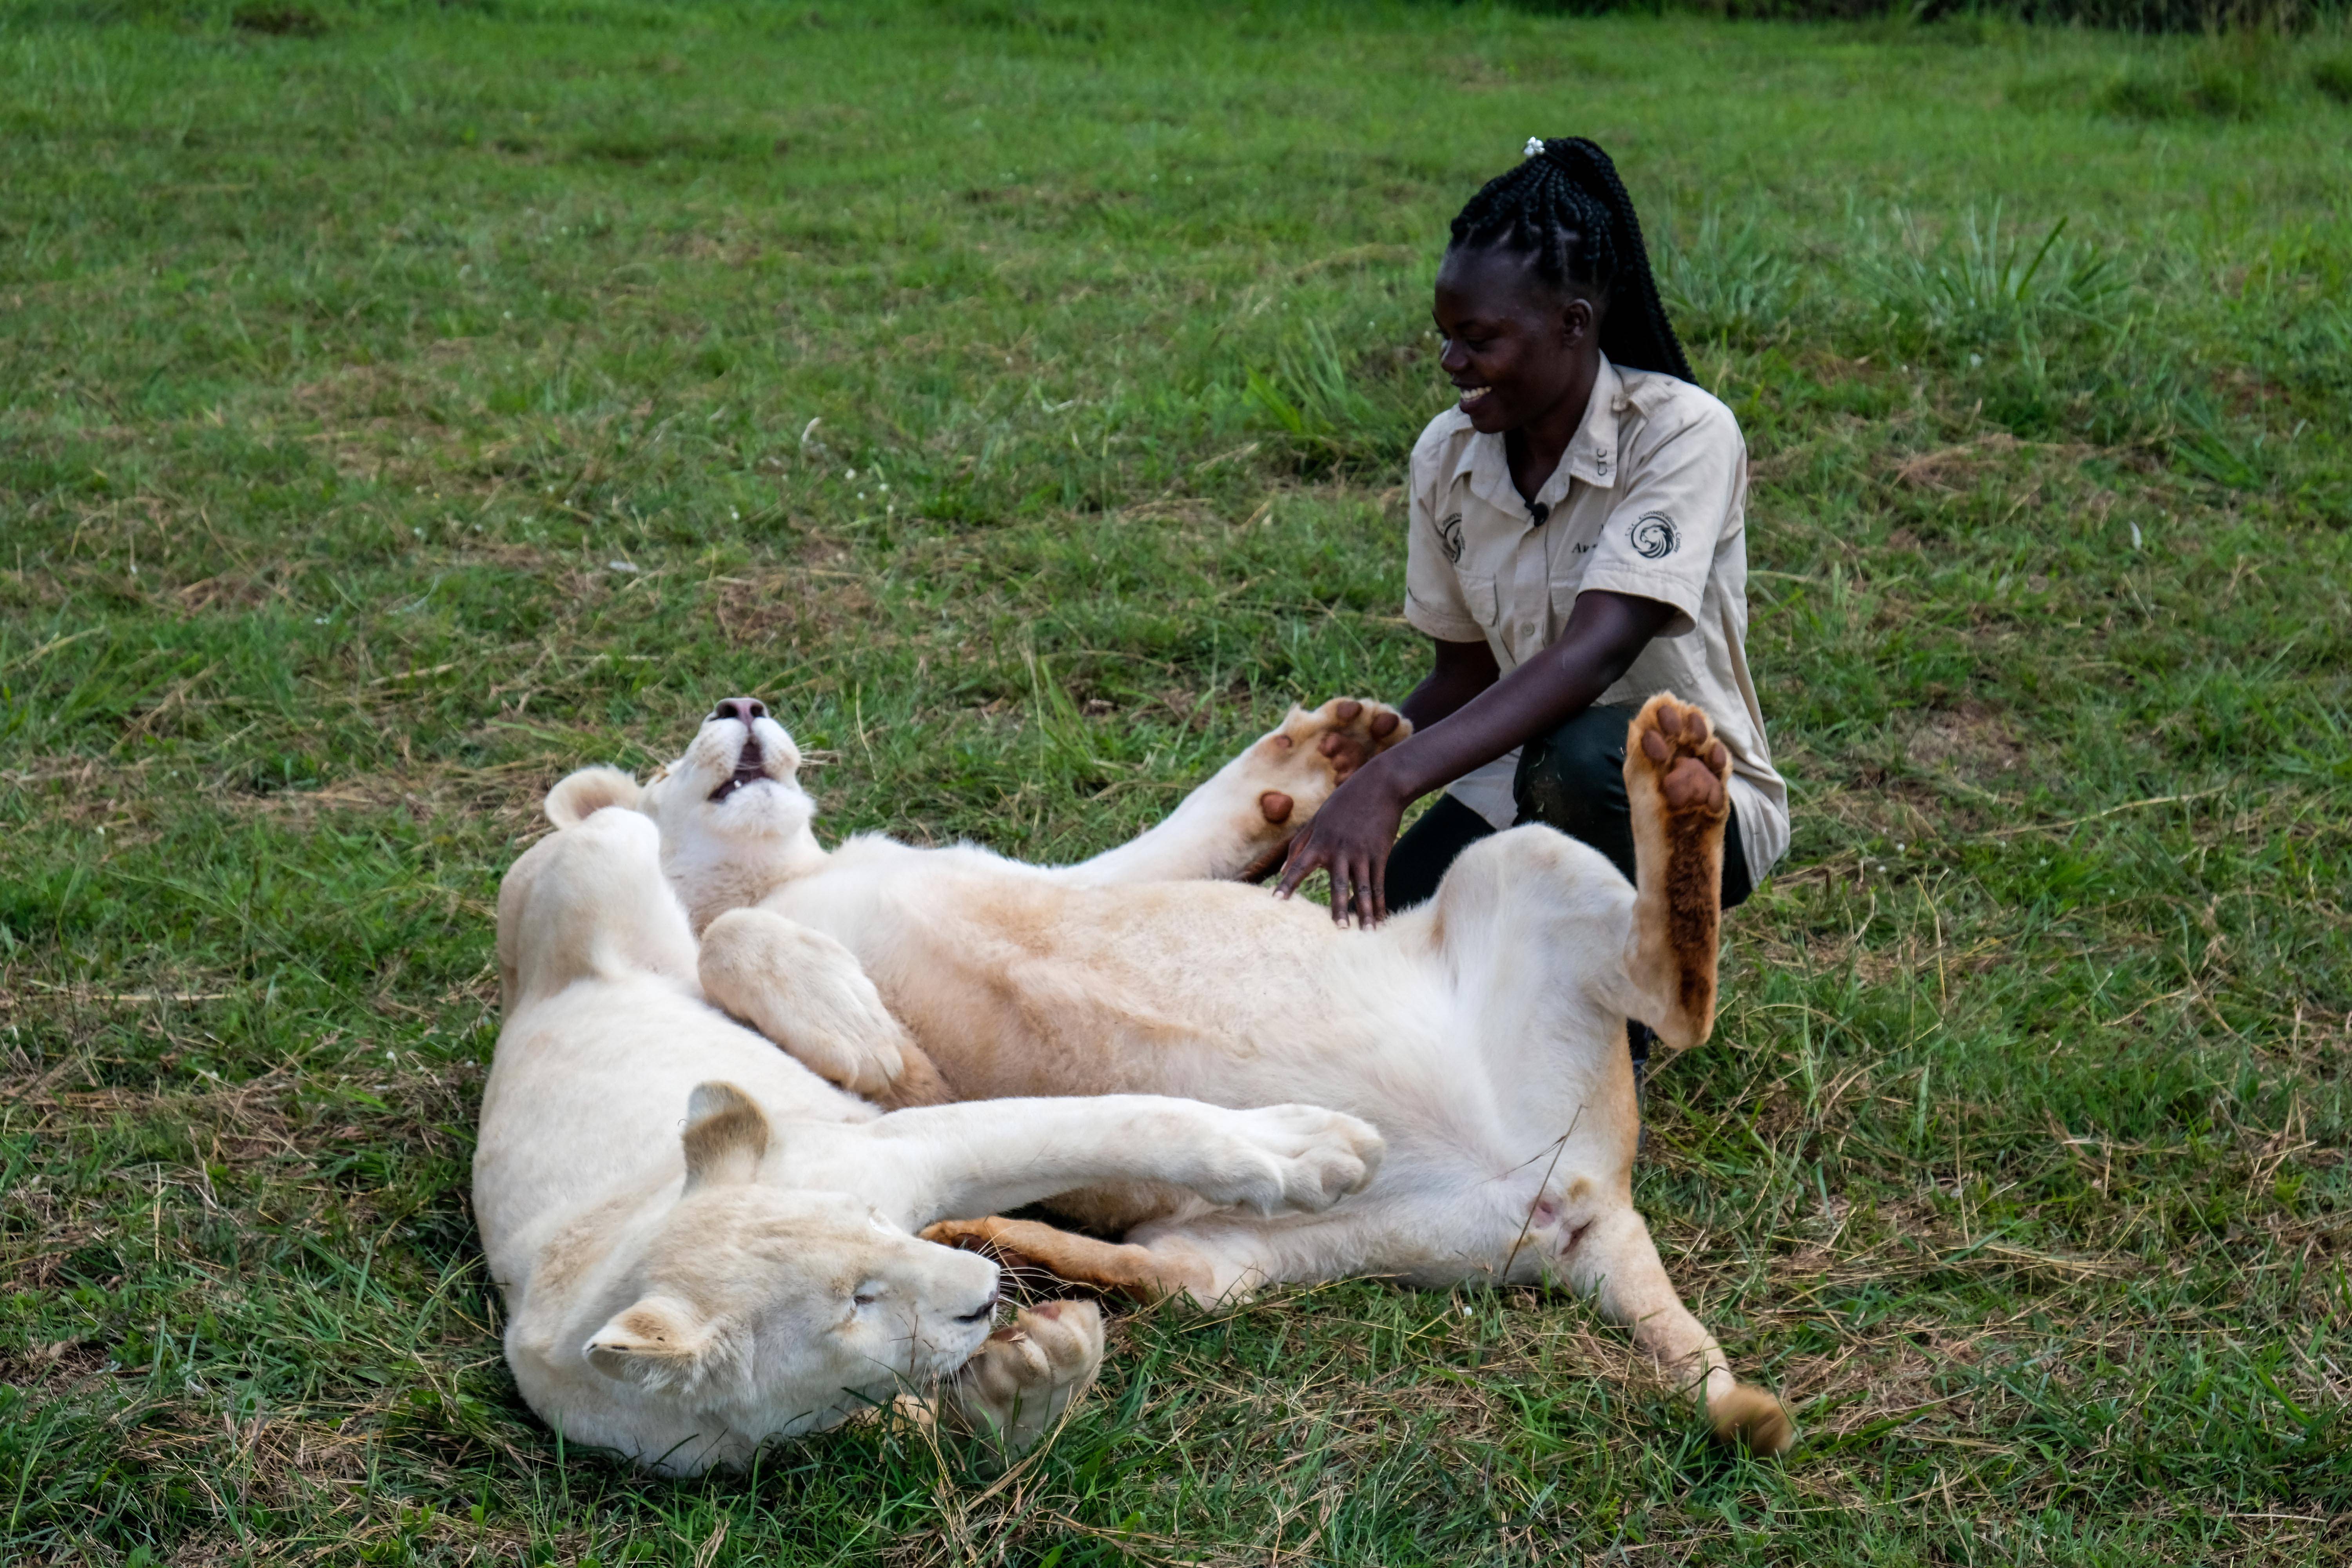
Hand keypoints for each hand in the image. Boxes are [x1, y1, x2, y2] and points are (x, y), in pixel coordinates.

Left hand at [1272, 762, 1407, 927]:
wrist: (1380, 786)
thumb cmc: (1344, 802)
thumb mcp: (1318, 820)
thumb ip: (1298, 845)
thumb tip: (1280, 871)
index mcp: (1320, 842)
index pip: (1299, 866)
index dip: (1287, 884)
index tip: (1276, 901)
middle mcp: (1340, 850)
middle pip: (1338, 884)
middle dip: (1338, 908)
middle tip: (1339, 930)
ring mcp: (1362, 854)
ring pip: (1362, 889)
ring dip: (1365, 912)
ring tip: (1367, 933)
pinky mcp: (1380, 855)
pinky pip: (1378, 884)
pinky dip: (1379, 903)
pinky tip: (1380, 918)